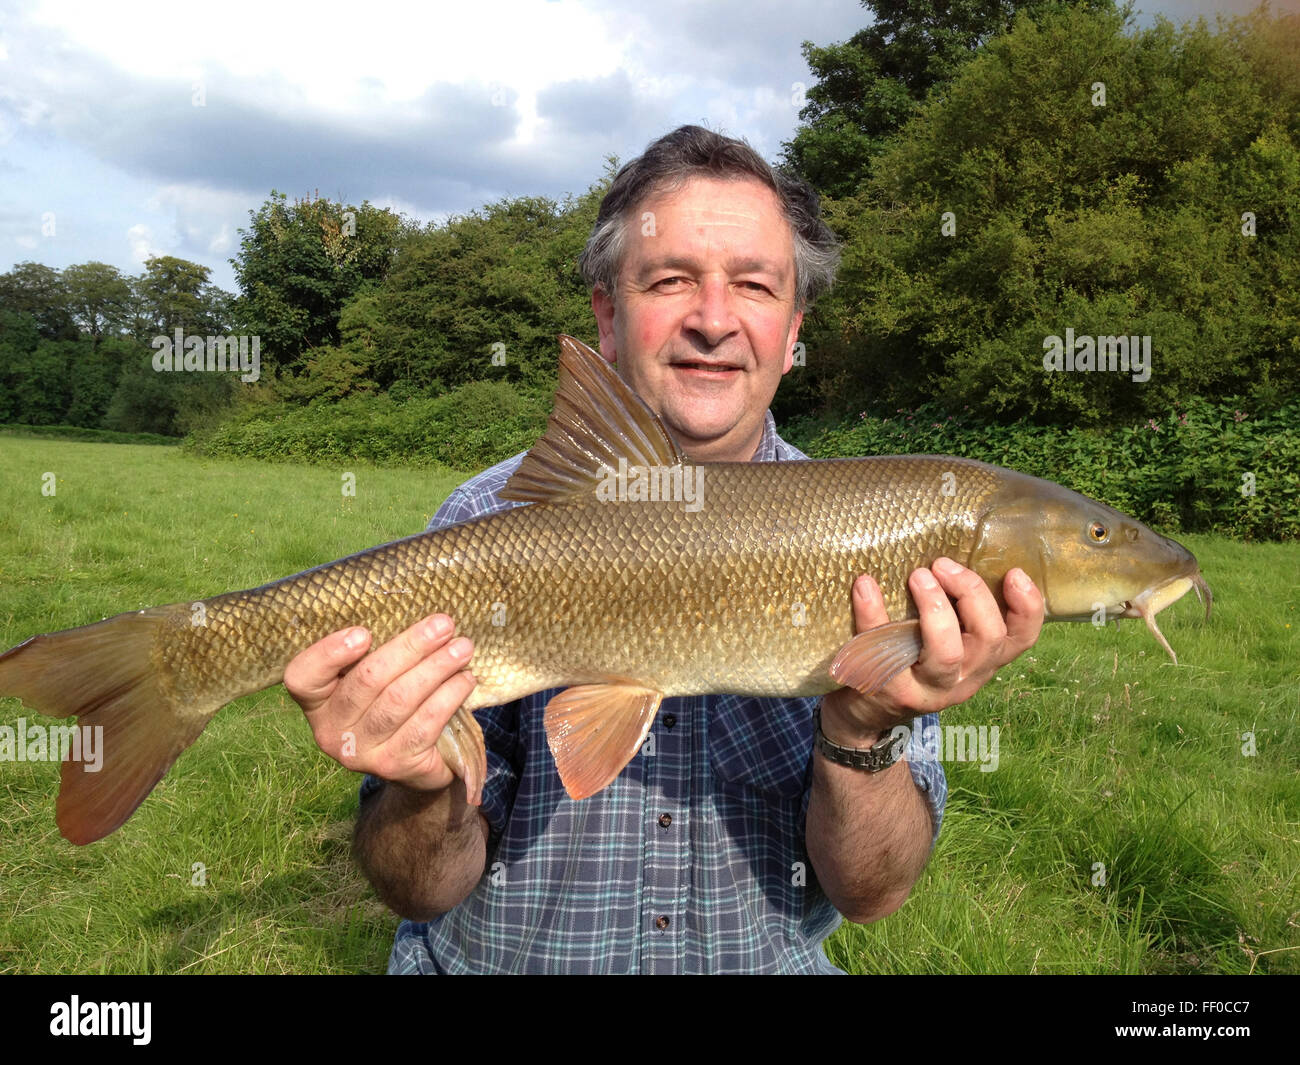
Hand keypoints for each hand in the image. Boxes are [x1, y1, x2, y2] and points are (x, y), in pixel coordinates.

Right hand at [285, 613, 476, 791]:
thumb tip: (420, 617)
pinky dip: (448, 696)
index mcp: (317, 701)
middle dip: (410, 647)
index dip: (328, 653)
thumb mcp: (374, 681)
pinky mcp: (395, 765)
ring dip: (436, 668)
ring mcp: (361, 752)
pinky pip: (425, 723)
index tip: (364, 633)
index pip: (302, 677)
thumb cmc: (390, 705)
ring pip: (399, 700)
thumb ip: (378, 653)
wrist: (414, 765)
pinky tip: (464, 679)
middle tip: (443, 624)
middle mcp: (330, 730)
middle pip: (367, 680)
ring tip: (462, 647)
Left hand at [819, 559, 1043, 744]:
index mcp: (982, 661)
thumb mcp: (945, 643)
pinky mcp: (889, 690)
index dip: (1027, 608)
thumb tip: (952, 552)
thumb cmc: (911, 660)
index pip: (1021, 639)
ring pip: (947, 653)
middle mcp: (963, 678)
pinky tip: (864, 585)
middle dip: (971, 593)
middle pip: (988, 638)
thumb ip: (957, 611)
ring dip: (935, 608)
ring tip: (918, 576)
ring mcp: (927, 689)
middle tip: (942, 564)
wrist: (864, 714)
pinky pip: (882, 651)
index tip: (1014, 573)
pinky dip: (872, 612)